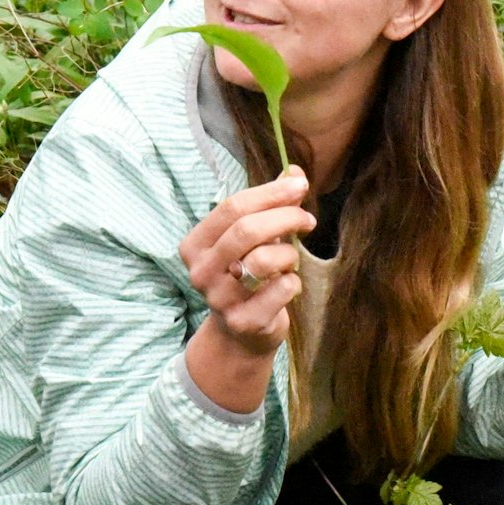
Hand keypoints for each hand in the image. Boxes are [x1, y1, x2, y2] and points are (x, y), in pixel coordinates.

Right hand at [179, 167, 314, 358]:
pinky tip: (287, 285)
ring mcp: (219, 300)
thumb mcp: (254, 237)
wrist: (242, 333)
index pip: (232, 207)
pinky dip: (293, 282)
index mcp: (195, 245)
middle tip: (307, 219)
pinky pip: (282, 289)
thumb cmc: (248, 274)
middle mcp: (200, 272)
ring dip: (289, 254)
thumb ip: (271, 203)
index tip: (300, 186)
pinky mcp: (243, 322)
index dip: (270, 193)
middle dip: (286, 217)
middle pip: (246, 230)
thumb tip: (295, 171)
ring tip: (291, 259)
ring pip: (264, 260)